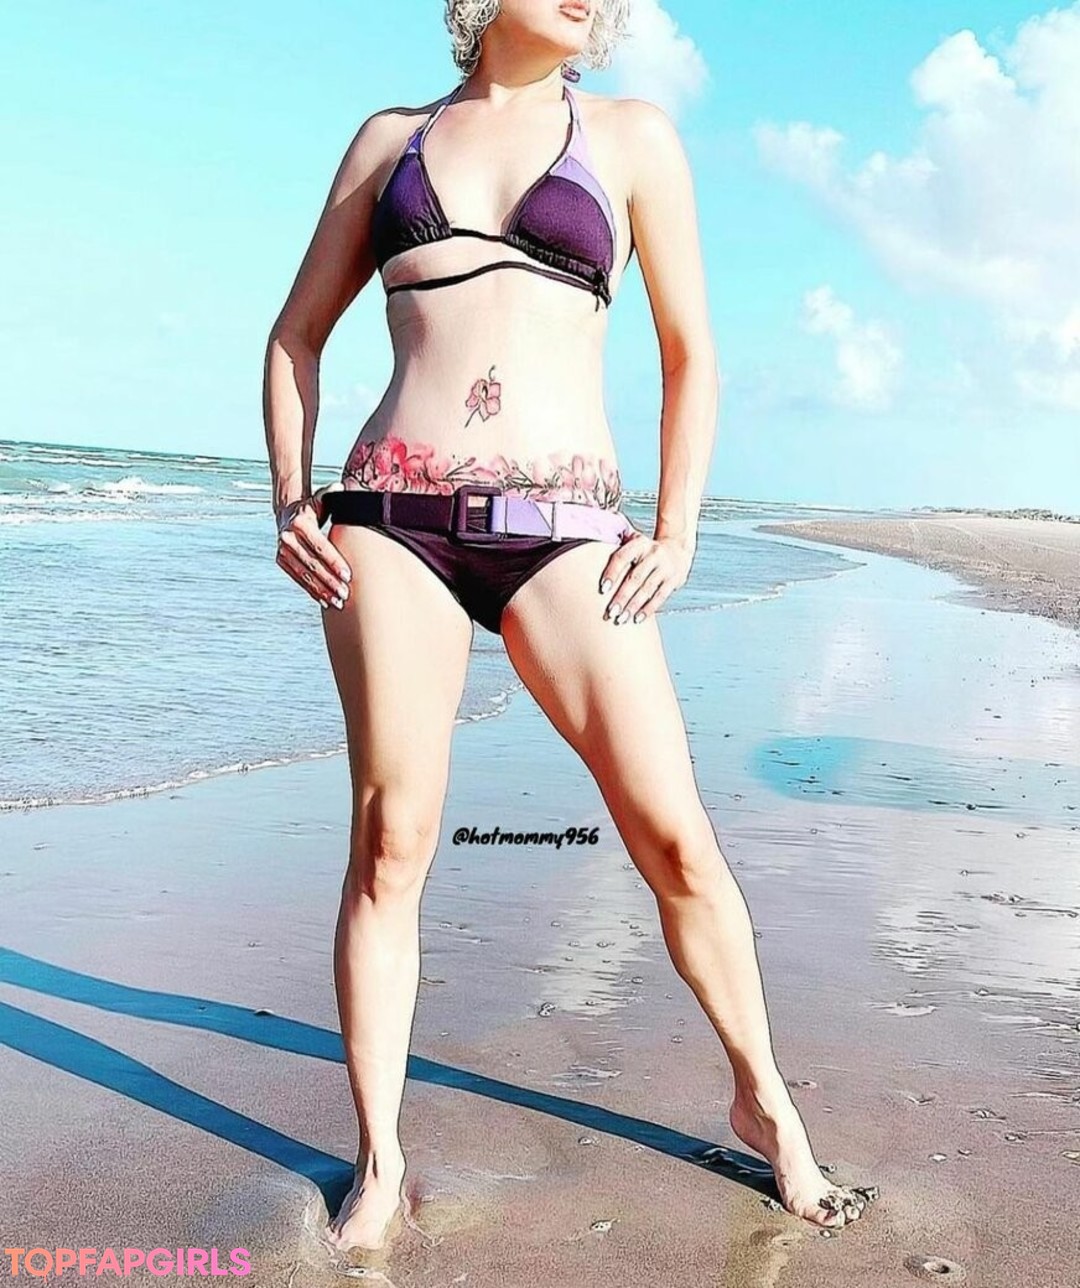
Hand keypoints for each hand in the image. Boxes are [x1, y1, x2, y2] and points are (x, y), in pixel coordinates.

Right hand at [275, 481, 352, 609]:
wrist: (288, 512)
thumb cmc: (313, 507)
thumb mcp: (322, 498)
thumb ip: (332, 494)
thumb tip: (341, 488)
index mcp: (300, 522)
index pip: (320, 546)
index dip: (334, 562)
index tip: (348, 575)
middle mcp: (287, 537)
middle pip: (312, 564)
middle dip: (330, 581)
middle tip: (345, 594)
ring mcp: (282, 550)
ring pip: (304, 574)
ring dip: (321, 590)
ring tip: (338, 601)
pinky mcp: (281, 560)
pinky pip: (298, 578)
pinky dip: (311, 590)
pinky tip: (324, 601)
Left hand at [598, 528, 694, 625]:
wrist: (678, 548)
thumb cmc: (646, 551)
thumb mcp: (634, 543)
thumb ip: (616, 549)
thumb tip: (586, 557)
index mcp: (639, 543)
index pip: (622, 557)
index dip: (612, 573)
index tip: (603, 589)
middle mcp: (653, 553)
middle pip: (635, 577)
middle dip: (622, 597)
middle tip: (610, 612)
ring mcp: (665, 567)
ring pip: (647, 589)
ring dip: (633, 606)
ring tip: (621, 618)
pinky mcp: (673, 580)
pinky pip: (660, 596)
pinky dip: (648, 609)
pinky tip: (637, 618)